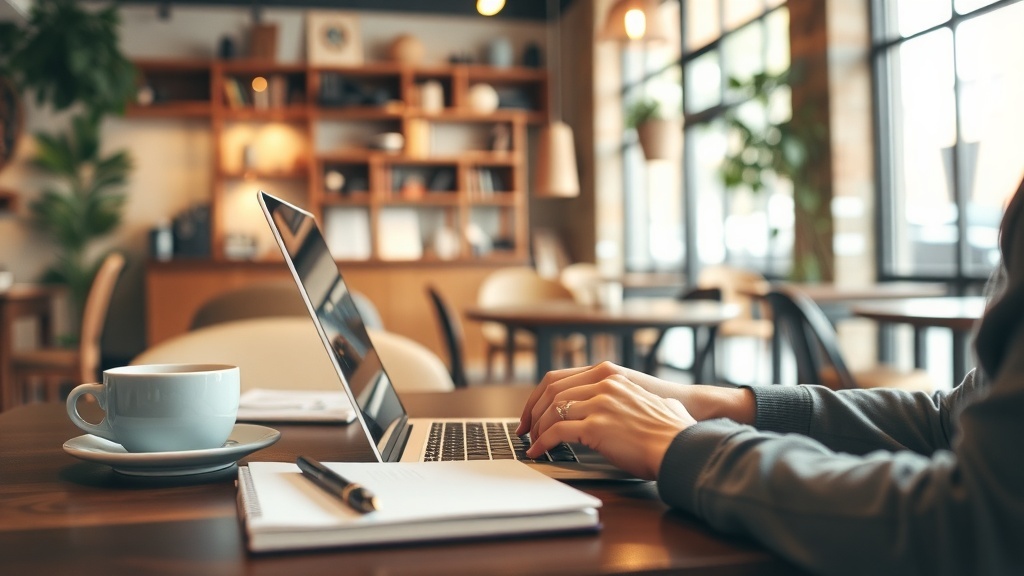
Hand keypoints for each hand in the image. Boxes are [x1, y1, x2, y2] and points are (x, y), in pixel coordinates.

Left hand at [517, 362, 753, 436]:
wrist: (682, 444)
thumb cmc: (670, 429)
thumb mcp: (645, 401)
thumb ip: (626, 398)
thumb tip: (621, 409)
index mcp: (610, 375)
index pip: (558, 378)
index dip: (538, 396)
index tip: (531, 412)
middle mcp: (602, 384)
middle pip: (550, 393)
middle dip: (532, 413)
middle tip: (523, 429)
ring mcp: (599, 403)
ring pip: (551, 412)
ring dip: (537, 429)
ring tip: (532, 443)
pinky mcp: (597, 425)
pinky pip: (557, 432)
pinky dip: (542, 443)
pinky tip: (539, 452)